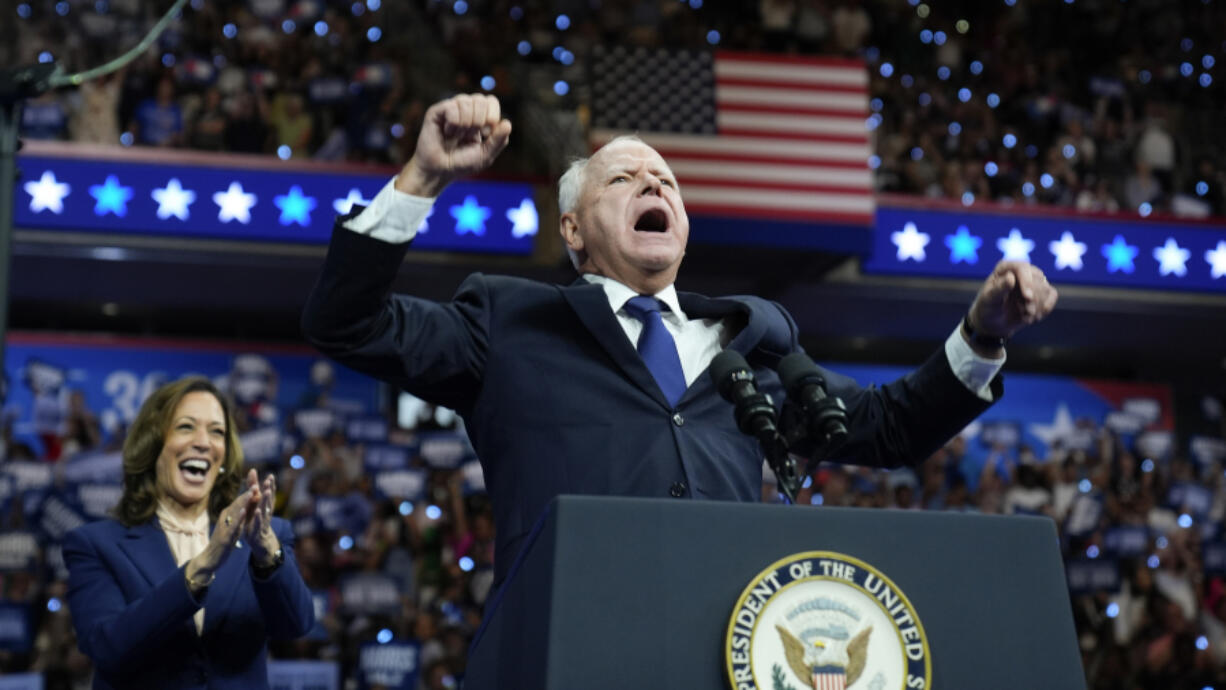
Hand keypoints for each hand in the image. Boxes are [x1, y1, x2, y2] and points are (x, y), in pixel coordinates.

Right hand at [185, 482, 259, 586]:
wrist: (210, 558)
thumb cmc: (223, 541)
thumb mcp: (234, 526)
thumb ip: (239, 516)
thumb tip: (247, 504)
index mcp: (228, 515)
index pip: (239, 502)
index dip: (248, 493)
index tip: (257, 483)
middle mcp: (225, 518)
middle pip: (238, 504)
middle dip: (247, 493)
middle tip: (256, 483)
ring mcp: (225, 527)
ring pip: (235, 512)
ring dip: (244, 501)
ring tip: (252, 492)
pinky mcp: (225, 536)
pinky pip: (233, 526)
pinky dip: (238, 518)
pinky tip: (244, 511)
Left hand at [242, 469, 281, 568]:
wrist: (259, 542)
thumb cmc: (257, 521)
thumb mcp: (256, 506)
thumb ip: (255, 492)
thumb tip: (254, 475)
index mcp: (265, 507)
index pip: (268, 494)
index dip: (270, 485)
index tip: (270, 475)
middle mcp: (266, 513)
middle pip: (268, 500)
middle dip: (269, 489)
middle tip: (269, 480)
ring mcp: (263, 522)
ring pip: (265, 510)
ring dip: (265, 500)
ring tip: (266, 491)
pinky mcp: (258, 531)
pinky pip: (258, 523)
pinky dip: (258, 517)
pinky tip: (257, 511)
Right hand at [395, 94, 511, 197]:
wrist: (439, 171)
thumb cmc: (461, 163)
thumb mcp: (485, 155)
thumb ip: (498, 141)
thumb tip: (507, 123)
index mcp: (479, 116)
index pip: (491, 101)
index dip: (492, 116)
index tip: (485, 133)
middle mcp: (465, 109)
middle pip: (481, 99)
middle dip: (478, 121)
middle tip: (468, 135)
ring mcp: (451, 108)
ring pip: (466, 102)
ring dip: (464, 124)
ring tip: (456, 136)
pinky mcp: (437, 111)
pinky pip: (452, 107)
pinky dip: (453, 124)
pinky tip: (447, 132)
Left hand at [967, 260, 1057, 343]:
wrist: (993, 323)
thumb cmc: (988, 309)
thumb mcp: (989, 301)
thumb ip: (999, 289)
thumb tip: (1011, 277)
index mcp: (1004, 268)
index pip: (1021, 268)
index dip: (1027, 281)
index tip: (1028, 297)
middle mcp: (1020, 270)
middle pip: (1037, 279)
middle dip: (1032, 299)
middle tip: (1025, 311)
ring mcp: (1032, 279)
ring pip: (1045, 288)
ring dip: (1036, 306)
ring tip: (1024, 314)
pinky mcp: (1041, 290)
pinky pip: (1052, 295)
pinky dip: (1045, 307)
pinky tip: (1034, 317)